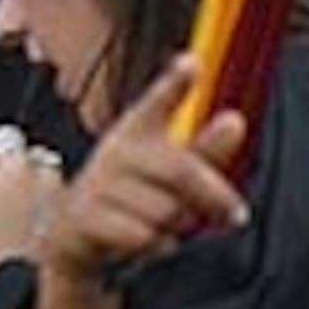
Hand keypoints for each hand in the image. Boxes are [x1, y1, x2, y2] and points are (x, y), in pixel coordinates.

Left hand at [0, 123, 64, 308]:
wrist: (18, 304)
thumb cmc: (50, 286)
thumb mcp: (72, 246)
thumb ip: (64, 218)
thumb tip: (62, 217)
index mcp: (57, 184)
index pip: (41, 159)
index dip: (32, 176)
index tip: (29, 194)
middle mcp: (21, 173)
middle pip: (6, 142)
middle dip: (1, 161)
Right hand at [39, 57, 249, 282]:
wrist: (73, 233)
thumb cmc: (130, 195)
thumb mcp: (167, 171)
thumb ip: (206, 149)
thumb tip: (235, 120)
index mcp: (137, 131)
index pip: (157, 102)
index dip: (174, 83)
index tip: (191, 64)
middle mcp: (116, 150)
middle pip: (180, 171)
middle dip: (211, 196)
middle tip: (232, 212)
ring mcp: (98, 182)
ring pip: (165, 210)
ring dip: (175, 227)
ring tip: (162, 223)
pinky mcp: (84, 214)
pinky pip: (142, 235)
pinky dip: (155, 245)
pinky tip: (146, 238)